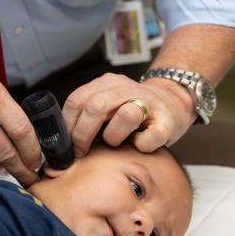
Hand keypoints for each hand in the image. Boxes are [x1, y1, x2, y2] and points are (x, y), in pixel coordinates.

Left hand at [62, 72, 195, 155]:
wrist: (173, 101)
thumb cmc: (134, 110)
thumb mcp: (107, 105)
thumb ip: (87, 115)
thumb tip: (60, 145)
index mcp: (107, 84)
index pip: (77, 99)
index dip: (68, 125)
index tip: (65, 144)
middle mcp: (126, 88)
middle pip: (95, 107)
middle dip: (82, 134)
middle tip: (82, 151)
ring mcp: (148, 102)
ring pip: (125, 115)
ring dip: (114, 137)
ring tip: (116, 142)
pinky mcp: (167, 120)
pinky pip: (149, 137)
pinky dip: (140, 145)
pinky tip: (138, 145)